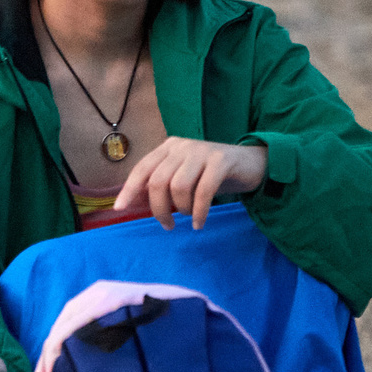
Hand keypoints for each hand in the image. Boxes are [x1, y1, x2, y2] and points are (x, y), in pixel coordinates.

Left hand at [112, 137, 267, 230]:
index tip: (120, 209)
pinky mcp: (222, 161)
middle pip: (158, 181)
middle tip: (167, 225)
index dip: (129, 189)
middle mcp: (182, 146)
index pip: (142, 169)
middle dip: (158, 208)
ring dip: (180, 209)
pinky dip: (198, 211)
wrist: (251, 164)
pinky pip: (203, 191)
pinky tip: (198, 223)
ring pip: (179, 186)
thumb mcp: (182, 179)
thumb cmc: (210, 176)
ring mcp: (202, 151)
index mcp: (168, 148)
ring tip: (188, 217)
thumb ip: (159, 188)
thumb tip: (132, 203)